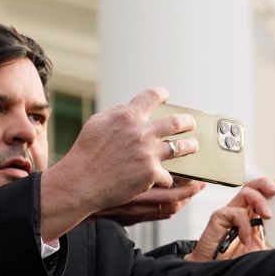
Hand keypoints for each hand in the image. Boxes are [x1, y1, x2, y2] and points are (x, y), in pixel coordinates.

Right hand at [40, 88, 199, 240]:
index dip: (161, 94)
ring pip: (181, 148)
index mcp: (127, 116)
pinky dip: (166, 177)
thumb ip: (118, 114)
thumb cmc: (86, 152)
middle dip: (188, 122)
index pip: (152, 96)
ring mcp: (149, 153)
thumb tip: (132, 109)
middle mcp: (142, 132)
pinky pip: (168, 175)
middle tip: (190, 123)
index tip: (165, 96)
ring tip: (193, 146)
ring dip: (190, 146)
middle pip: (177, 122)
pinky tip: (166, 178)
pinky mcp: (152, 173)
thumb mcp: (97, 122)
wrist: (81, 181)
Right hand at [185, 177, 274, 260]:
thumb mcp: (260, 248)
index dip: (271, 185)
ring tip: (268, 216)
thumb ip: (270, 237)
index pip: (261, 194)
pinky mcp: (218, 218)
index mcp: (252, 216)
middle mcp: (241, 211)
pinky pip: (235, 212)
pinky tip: (245, 238)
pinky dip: (244, 225)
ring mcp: (229, 213)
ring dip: (259, 200)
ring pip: (245, 193)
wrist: (216, 270)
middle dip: (265, 184)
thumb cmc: (234, 259)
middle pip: (252, 187)